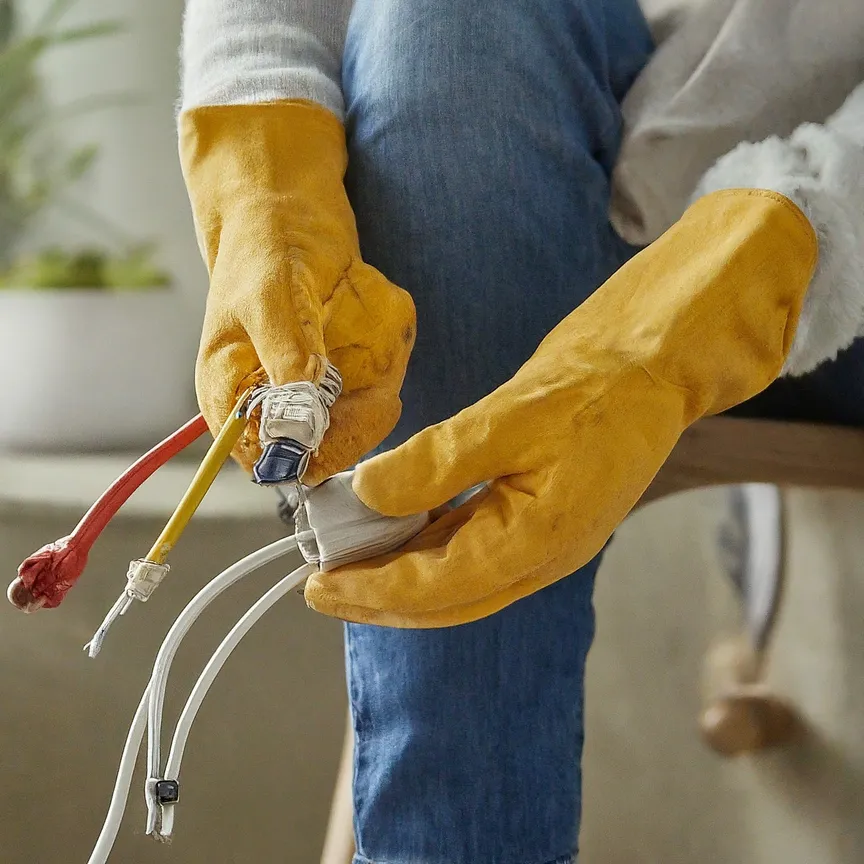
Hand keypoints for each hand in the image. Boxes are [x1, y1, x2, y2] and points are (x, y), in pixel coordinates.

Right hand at [180, 100, 415, 483]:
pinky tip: (376, 319)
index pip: (270, 459)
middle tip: (383, 385)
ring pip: (357, 418)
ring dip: (379, 385)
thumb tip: (302, 420)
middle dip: (360, 416)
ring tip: (376, 336)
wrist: (291, 207)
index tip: (352, 420)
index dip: (314, 452)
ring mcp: (309, 387)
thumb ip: (285, 357)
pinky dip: (388, 360)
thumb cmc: (264, 246)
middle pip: (323, 447)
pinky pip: (375, 385)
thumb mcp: (268, 297)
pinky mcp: (340, 369)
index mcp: (232, 396)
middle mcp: (271, 401)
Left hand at [305, 190, 816, 626]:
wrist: (645, 371)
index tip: (318, 587)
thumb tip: (370, 494)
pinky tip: (394, 533)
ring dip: (400, 576)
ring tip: (347, 564)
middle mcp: (541, 558)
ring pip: (457, 580)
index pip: (439, 587)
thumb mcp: (510, 420)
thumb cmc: (595, 391)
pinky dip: (426, 548)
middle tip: (320, 587)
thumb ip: (438, 464)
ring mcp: (541, 544)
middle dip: (379, 597)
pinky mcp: (535, 522)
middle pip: (445, 599)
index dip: (374, 590)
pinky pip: (471, 550)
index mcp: (540, 543)